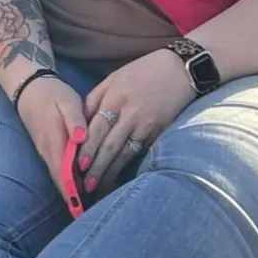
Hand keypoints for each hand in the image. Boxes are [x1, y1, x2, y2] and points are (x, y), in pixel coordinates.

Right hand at [15, 74, 90, 211]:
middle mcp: (48, 152)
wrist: (28, 86)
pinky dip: (70, 180)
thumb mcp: (67, 102)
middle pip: (62, 182)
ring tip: (92, 205)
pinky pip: (60, 169)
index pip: (64, 176)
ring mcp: (46, 151)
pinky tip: (83, 184)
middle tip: (94, 215)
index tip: (82, 213)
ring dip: (74, 192)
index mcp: (54, 144)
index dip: (73, 195)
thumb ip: (75, 121)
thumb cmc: (51, 93)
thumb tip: (82, 139)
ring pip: (61, 177)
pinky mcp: (48, 148)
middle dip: (76, 199)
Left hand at [81, 50, 192, 189]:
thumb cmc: (144, 71)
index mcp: (114, 96)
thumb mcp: (115, 77)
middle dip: (96, 167)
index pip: (96, 128)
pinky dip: (130, 165)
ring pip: (124, 153)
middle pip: (108, 145)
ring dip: (111, 172)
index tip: (76, 165)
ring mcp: (146, 124)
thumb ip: (96, 98)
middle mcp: (129, 112)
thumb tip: (81, 120)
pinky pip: (141, 151)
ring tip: (99, 188)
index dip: (86, 149)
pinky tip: (122, 176)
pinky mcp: (159, 131)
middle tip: (85, 186)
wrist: (181, 69)